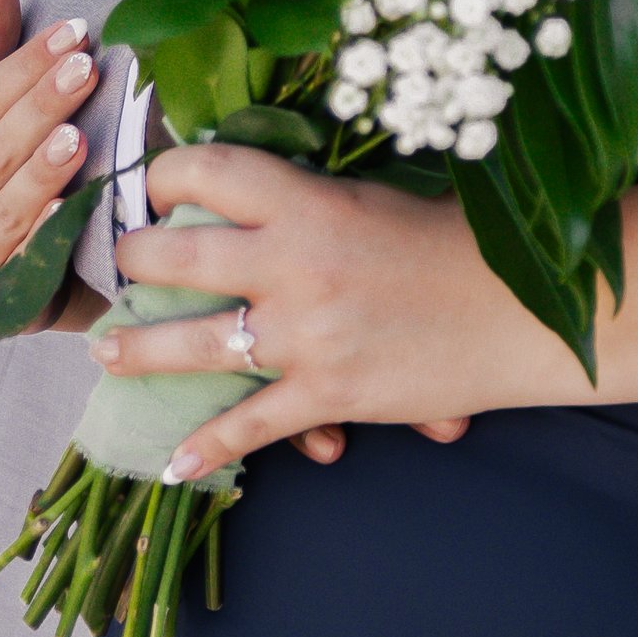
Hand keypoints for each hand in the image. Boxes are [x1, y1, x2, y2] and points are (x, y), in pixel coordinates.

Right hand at [0, 0, 99, 318]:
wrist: (9, 283)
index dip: (23, 64)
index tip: (74, 31)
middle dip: (38, 105)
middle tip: (86, 68)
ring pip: (2, 203)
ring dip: (39, 171)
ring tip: (75, 138)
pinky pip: (19, 262)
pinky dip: (42, 237)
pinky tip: (69, 213)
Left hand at [97, 144, 507, 472]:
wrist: (529, 312)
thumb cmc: (462, 246)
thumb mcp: (380, 200)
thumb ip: (312, 200)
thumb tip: (254, 200)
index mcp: (310, 201)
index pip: (205, 171)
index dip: (164, 176)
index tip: (154, 187)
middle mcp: (294, 263)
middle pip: (174, 256)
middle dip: (134, 260)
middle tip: (125, 266)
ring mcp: (306, 334)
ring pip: (188, 344)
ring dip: (136, 350)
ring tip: (108, 352)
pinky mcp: (329, 393)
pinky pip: (248, 425)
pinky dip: (207, 449)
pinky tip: (175, 465)